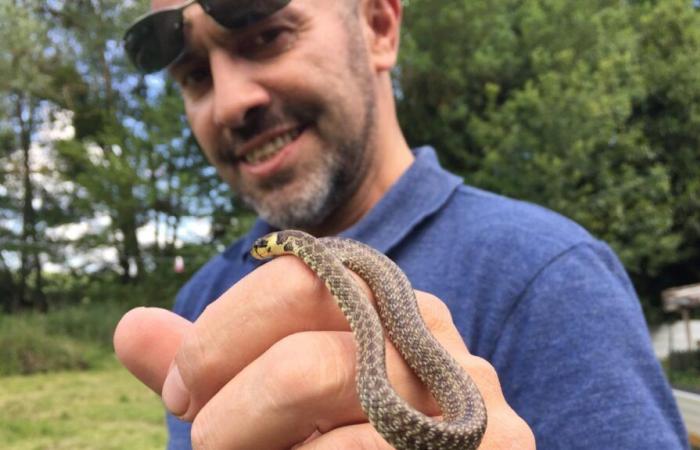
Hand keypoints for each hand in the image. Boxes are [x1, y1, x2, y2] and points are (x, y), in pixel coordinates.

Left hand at [114, 255, 534, 448]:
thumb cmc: (339, 437)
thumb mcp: (272, 395)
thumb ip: (215, 365)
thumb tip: (130, 328)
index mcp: (379, 294)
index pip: (295, 278)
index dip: (216, 337)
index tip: (178, 394)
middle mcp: (427, 326)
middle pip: (306, 352)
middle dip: (231, 411)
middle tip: (205, 445)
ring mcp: (469, 386)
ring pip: (331, 400)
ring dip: (259, 444)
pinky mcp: (503, 445)